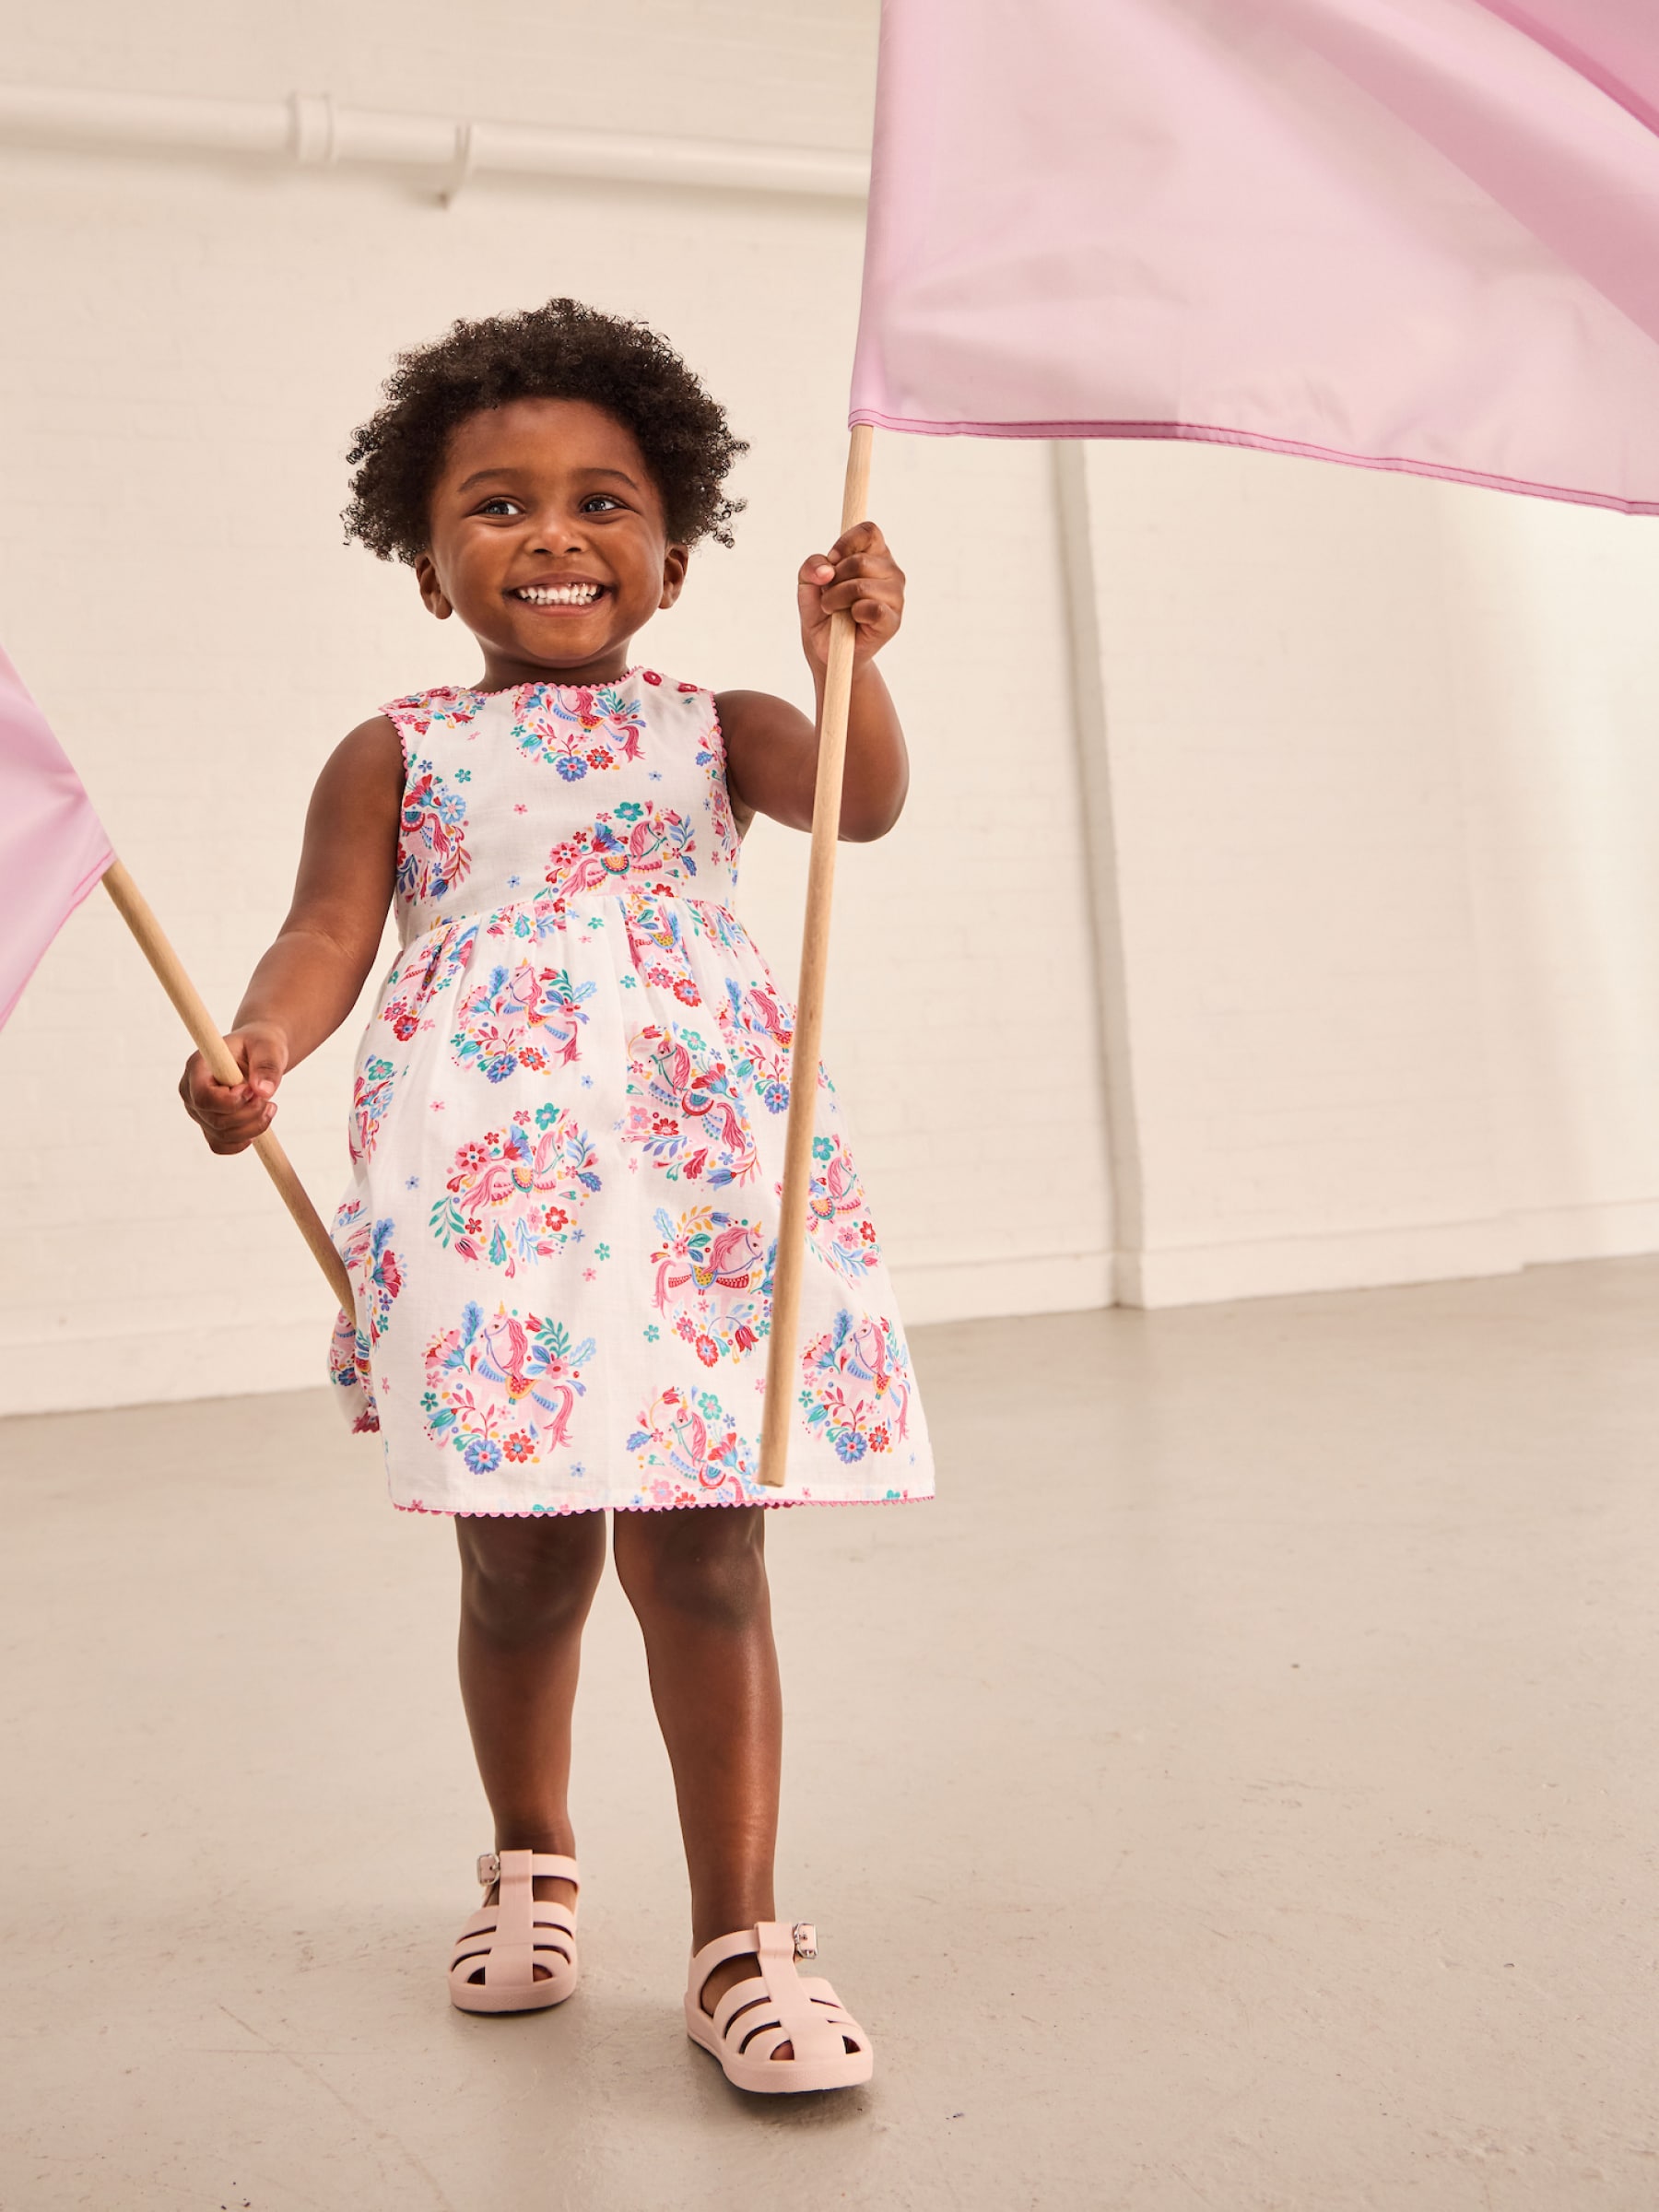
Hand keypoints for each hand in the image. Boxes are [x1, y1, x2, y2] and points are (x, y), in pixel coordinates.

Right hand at [179, 1022, 289, 1154]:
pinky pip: (220, 1145)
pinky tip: (258, 1123)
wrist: (258, 1053)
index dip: (231, 1101)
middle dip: (249, 1115)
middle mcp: (191, 1090)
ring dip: (252, 1127)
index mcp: (198, 1066)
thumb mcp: (268, 1048)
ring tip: (269, 1106)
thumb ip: (267, 1066)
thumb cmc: (260, 1046)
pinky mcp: (208, 1124)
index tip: (252, 1090)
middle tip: (268, 1100)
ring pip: (220, 1136)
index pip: (203, 1097)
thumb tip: (263, 1091)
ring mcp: (198, 1111)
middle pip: (215, 1120)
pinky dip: (242, 1141)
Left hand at [797, 521, 903, 673]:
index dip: (845, 543)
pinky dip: (853, 614)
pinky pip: (872, 608)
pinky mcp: (893, 620)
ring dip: (837, 598)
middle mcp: (890, 571)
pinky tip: (852, 620)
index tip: (831, 561)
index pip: (869, 531)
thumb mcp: (807, 583)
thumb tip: (826, 570)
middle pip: (859, 561)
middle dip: (834, 579)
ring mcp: (895, 596)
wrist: (827, 648)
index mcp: (875, 554)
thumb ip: (811, 566)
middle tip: (828, 595)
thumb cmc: (823, 611)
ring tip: (833, 609)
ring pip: (862, 586)